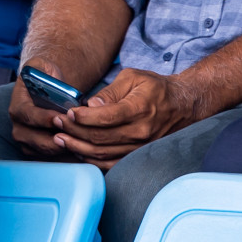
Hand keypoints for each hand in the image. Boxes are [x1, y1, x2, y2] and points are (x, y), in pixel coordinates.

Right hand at [7, 59, 81, 159]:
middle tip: (72, 138)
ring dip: (60, 152)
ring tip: (79, 147)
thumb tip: (58, 83)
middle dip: (52, 140)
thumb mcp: (44, 66)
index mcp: (18, 105)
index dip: (41, 118)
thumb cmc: (46, 78)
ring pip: (40, 151)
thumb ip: (48, 70)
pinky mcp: (36, 149)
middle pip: (31, 139)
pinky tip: (80, 154)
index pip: (25, 114)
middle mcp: (18, 125)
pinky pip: (48, 159)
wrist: (45, 89)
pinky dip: (63, 159)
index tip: (59, 118)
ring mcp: (26, 139)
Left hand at [51, 67, 204, 169]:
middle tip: (56, 124)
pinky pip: (111, 163)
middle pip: (100, 137)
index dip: (83, 117)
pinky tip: (77, 151)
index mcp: (139, 109)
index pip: (105, 117)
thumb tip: (90, 106)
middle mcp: (141, 131)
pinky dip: (92, 159)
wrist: (184, 105)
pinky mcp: (139, 155)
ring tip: (59, 138)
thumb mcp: (133, 78)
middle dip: (74, 130)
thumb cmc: (156, 88)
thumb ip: (110, 92)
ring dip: (77, 147)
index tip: (68, 112)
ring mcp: (141, 147)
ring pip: (103, 153)